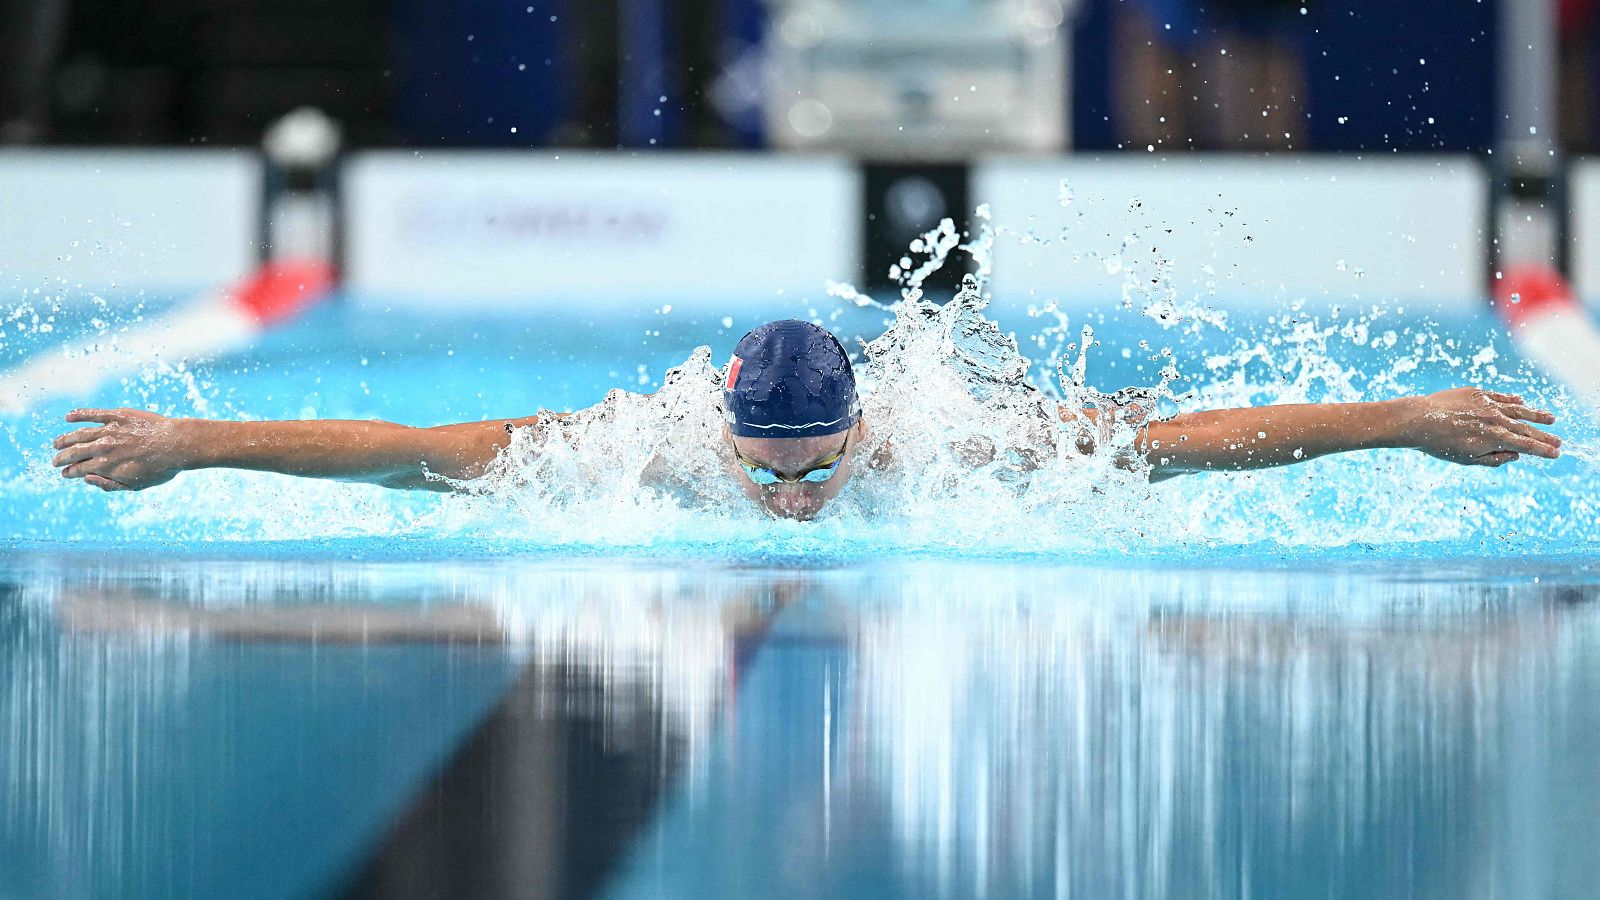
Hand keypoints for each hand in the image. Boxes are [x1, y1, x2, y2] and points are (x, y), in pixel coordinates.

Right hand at [51, 408, 193, 490]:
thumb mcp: (135, 486)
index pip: (78, 469)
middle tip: (55, 460)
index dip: (69, 472)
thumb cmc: (160, 469)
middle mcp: (103, 447)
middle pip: (74, 452)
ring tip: (57, 442)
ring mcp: (109, 430)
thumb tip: (86, 479)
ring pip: (79, 433)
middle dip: (62, 457)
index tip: (64, 473)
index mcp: (105, 466)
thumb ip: (108, 485)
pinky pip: (93, 414)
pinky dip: (79, 415)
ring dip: (65, 438)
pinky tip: (69, 417)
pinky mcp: (118, 416)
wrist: (178, 445)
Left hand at [1398, 388, 1559, 466]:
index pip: (1526, 446)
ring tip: (1550, 419)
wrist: (1419, 420)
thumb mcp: (1467, 459)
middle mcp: (1496, 420)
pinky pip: (1499, 397)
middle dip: (1544, 436)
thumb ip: (1494, 459)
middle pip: (1526, 429)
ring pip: (1518, 409)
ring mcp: (1487, 405)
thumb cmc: (1439, 444)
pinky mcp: (1476, 393)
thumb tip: (1515, 454)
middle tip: (1558, 442)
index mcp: (1495, 438)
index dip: (1543, 450)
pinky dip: (1512, 400)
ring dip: (1535, 415)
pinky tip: (1521, 401)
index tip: (1555, 453)